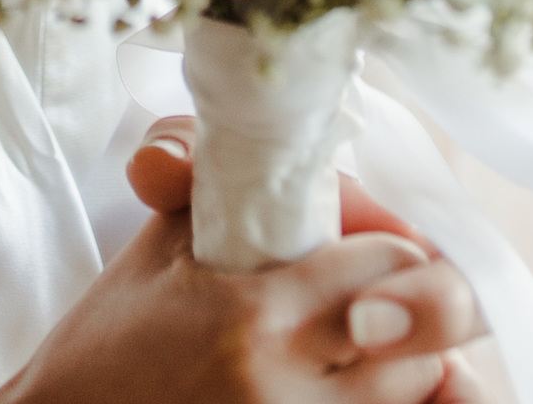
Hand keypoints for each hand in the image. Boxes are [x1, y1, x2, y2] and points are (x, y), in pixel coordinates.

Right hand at [0, 117, 488, 403]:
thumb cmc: (113, 336)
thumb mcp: (167, 239)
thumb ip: (231, 185)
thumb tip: (291, 152)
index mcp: (256, 312)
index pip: (391, 264)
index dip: (390, 245)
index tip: (370, 243)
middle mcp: (284, 381)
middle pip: (419, 340)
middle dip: (406, 307)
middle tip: (375, 292)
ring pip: (410, 392)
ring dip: (396, 362)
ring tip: (353, 340)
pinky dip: (373, 398)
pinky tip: (340, 377)